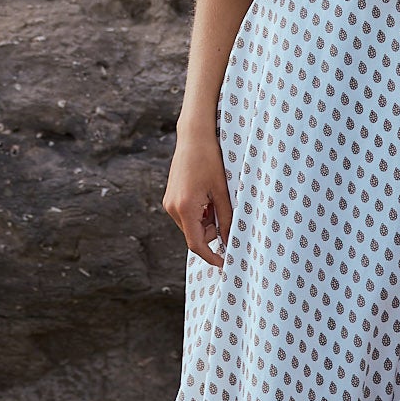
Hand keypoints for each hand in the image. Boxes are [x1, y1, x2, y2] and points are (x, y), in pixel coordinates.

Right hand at [164, 127, 232, 266]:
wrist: (194, 137)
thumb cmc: (210, 160)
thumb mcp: (222, 191)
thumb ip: (226, 218)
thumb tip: (230, 239)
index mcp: (185, 208)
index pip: (197, 244)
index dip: (211, 257)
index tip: (224, 264)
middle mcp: (172, 208)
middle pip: (195, 234)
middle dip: (212, 231)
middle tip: (226, 212)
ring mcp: (169, 202)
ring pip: (191, 225)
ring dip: (207, 220)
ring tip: (216, 197)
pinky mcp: (171, 197)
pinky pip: (186, 215)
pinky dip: (200, 212)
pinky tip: (207, 194)